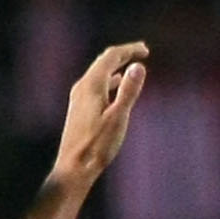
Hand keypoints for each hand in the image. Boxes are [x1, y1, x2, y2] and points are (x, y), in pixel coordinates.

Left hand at [51, 43, 147, 183]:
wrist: (73, 168)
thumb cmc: (97, 146)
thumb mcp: (118, 118)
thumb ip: (128, 91)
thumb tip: (139, 66)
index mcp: (92, 85)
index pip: (111, 56)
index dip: (129, 50)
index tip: (145, 51)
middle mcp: (83, 86)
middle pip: (104, 62)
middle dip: (123, 55)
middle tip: (141, 52)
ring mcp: (79, 97)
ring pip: (99, 73)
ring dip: (116, 67)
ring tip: (130, 66)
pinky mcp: (79, 108)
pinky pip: (96, 85)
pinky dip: (109, 80)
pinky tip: (115, 86)